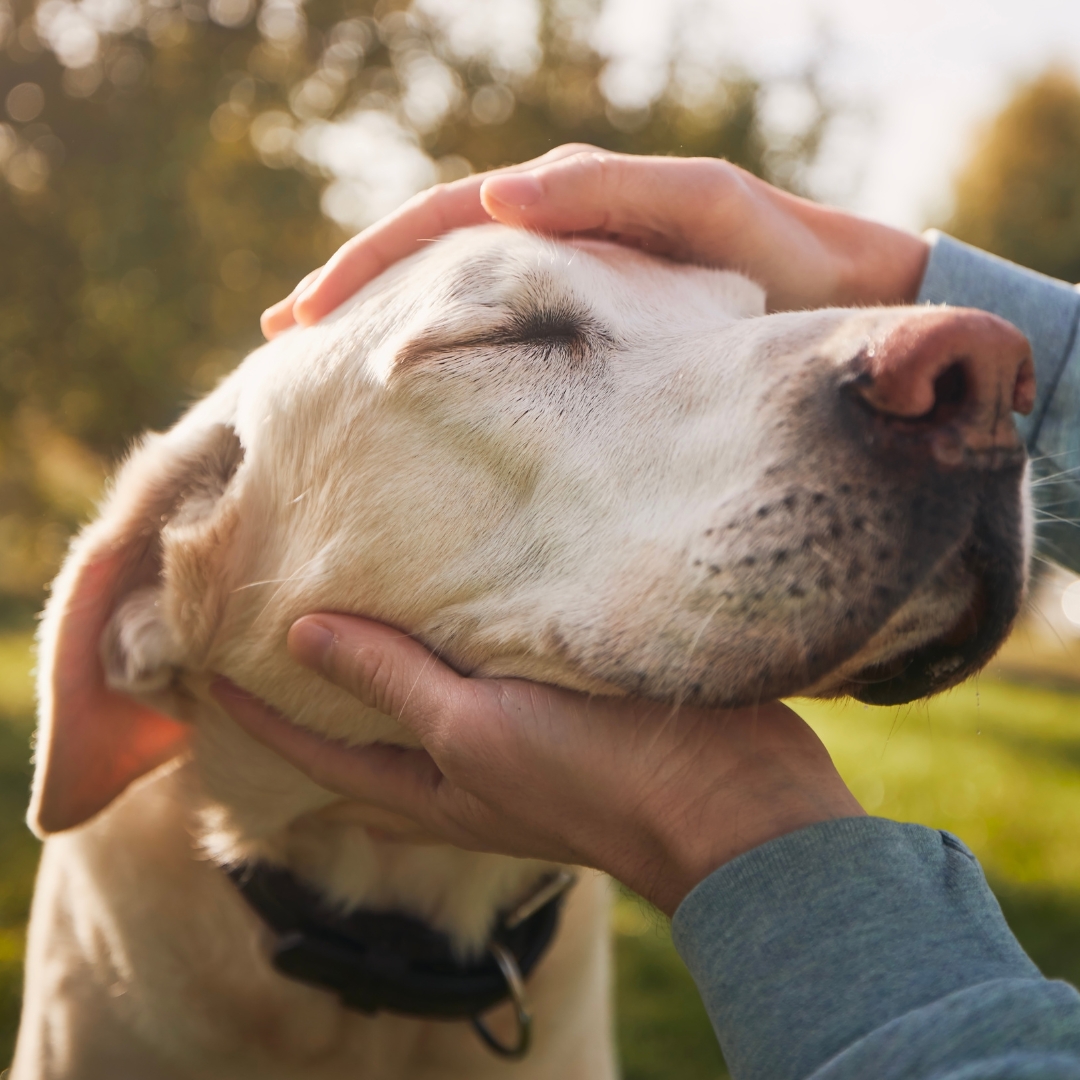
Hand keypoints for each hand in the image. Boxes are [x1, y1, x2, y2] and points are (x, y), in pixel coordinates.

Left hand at [212, 615, 863, 915]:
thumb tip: (302, 634)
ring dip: (384, 655)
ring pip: (425, 693)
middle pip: (364, 728)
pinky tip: (453, 590)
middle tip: (267, 626)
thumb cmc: (594, 776)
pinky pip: (485, 667)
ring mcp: (513, 738)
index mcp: (431, 787)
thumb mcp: (477, 730)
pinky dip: (453, 635)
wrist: (728, 798)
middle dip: (313, 687)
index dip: (256, 714)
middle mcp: (462, 767)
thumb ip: (393, 684)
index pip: (316, 751)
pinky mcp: (560, 703)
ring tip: (348, 597)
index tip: (206, 664)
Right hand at [262, 147, 930, 337]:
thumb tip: (501, 203)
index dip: (370, 265)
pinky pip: (501, 334)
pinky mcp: (591, 333)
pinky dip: (446, 350)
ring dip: (386, 322)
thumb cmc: (783, 258)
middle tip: (282, 341)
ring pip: (456, 295)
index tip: (305, 317)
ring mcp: (570, 286)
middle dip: (354, 292)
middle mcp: (556, 238)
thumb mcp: (707, 211)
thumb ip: (614, 198)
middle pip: (430, 256)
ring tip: (319, 363)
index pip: (444, 225)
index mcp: (569, 208)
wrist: (844, 299)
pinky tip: (410, 388)